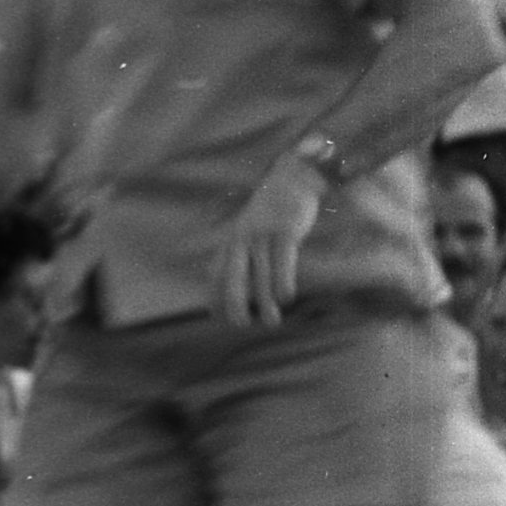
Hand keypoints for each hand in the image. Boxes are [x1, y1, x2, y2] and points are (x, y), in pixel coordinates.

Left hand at [211, 158, 320, 329]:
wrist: (291, 179)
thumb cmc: (269, 212)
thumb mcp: (246, 230)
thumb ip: (236, 253)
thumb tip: (219, 278)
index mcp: (231, 239)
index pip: (216, 271)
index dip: (215, 294)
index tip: (215, 317)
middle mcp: (242, 238)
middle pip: (233, 275)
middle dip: (234, 301)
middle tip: (241, 325)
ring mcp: (262, 235)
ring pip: (261, 273)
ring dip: (265, 301)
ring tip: (272, 323)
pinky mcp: (284, 231)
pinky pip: (282, 260)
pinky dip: (283, 280)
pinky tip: (286, 298)